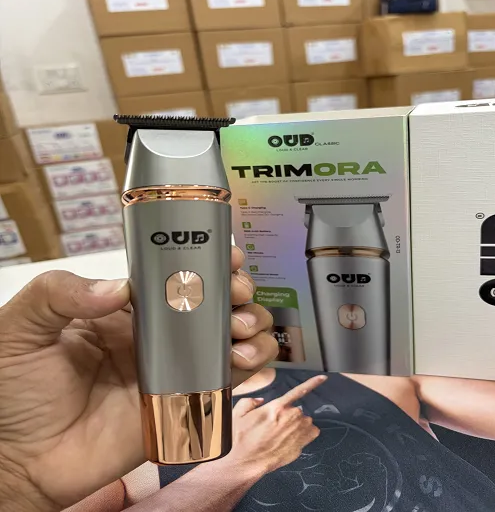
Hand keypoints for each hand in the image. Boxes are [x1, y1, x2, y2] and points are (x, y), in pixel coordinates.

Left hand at [0, 246, 277, 511]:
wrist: (21, 459)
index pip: (176, 274)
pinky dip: (250, 366)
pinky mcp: (185, 402)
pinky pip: (227, 380)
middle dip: (237, 291)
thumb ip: (58, 294)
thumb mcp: (21, 328)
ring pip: (229, 336)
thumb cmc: (14, 389)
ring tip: (243, 329)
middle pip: (213, 302)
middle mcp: (160, 332)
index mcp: (128, 308)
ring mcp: (176, 367)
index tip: (226, 256)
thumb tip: (119, 290)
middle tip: (238, 294)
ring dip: (251, 325)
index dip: (207, 261)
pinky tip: (247, 360)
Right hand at [227, 375, 325, 474]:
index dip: (312, 383)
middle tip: (275, 426)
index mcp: (276, 407)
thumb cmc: (240, 440)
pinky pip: (311, 435)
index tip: (323, 378)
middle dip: (290, 416)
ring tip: (283, 434)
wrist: (242, 463)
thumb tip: (259, 401)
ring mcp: (296, 434)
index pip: (299, 391)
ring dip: (298, 425)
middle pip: (299, 411)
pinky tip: (292, 439)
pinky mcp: (299, 448)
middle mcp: (290, 419)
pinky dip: (305, 435)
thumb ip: (250, 402)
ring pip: (306, 423)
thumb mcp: (238, 413)